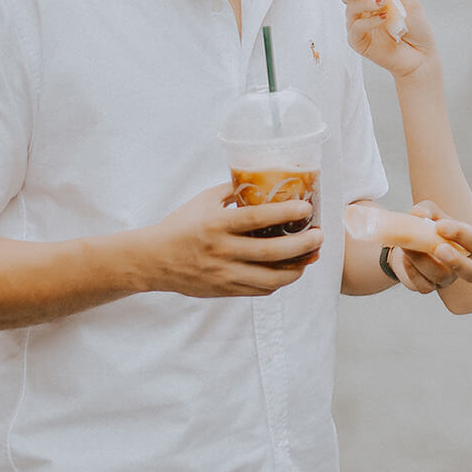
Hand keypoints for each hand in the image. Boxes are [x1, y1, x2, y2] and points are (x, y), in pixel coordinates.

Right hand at [138, 185, 320, 298]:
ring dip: (296, 269)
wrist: (152, 260)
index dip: (284, 213)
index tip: (306, 208)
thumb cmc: (180, 225)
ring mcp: (224, 274)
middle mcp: (222, 252)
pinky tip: (289, 271)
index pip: (256, 219)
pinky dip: (278, 282)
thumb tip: (262, 180)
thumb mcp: (203, 201)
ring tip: (310, 257)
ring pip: (269, 279)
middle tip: (319, 236)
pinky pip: (259, 290)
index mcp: (216, 225)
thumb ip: (232, 191)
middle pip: (270, 252)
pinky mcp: (224, 290)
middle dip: (302, 245)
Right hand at [340, 0, 435, 79]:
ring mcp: (357, 24)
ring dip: (366, 2)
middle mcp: (361, 7)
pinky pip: (356, 27)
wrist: (421, 53)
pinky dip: (368, 21)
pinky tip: (383, 18)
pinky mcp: (357, 41)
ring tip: (383, 2)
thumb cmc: (415, 24)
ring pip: (350, 7)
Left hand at [384, 198, 471, 293]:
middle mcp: (463, 264)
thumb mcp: (429, 212)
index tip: (439, 226)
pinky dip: (413, 272)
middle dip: (457, 262)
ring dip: (423, 261)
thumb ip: (426, 209)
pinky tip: (405, 259)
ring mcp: (446, 278)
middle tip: (439, 249)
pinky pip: (424, 286)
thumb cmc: (427, 226)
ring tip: (408, 246)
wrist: (409, 244)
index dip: (460, 234)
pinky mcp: (429, 286)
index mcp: (468, 244)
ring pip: (441, 276)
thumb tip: (421, 215)